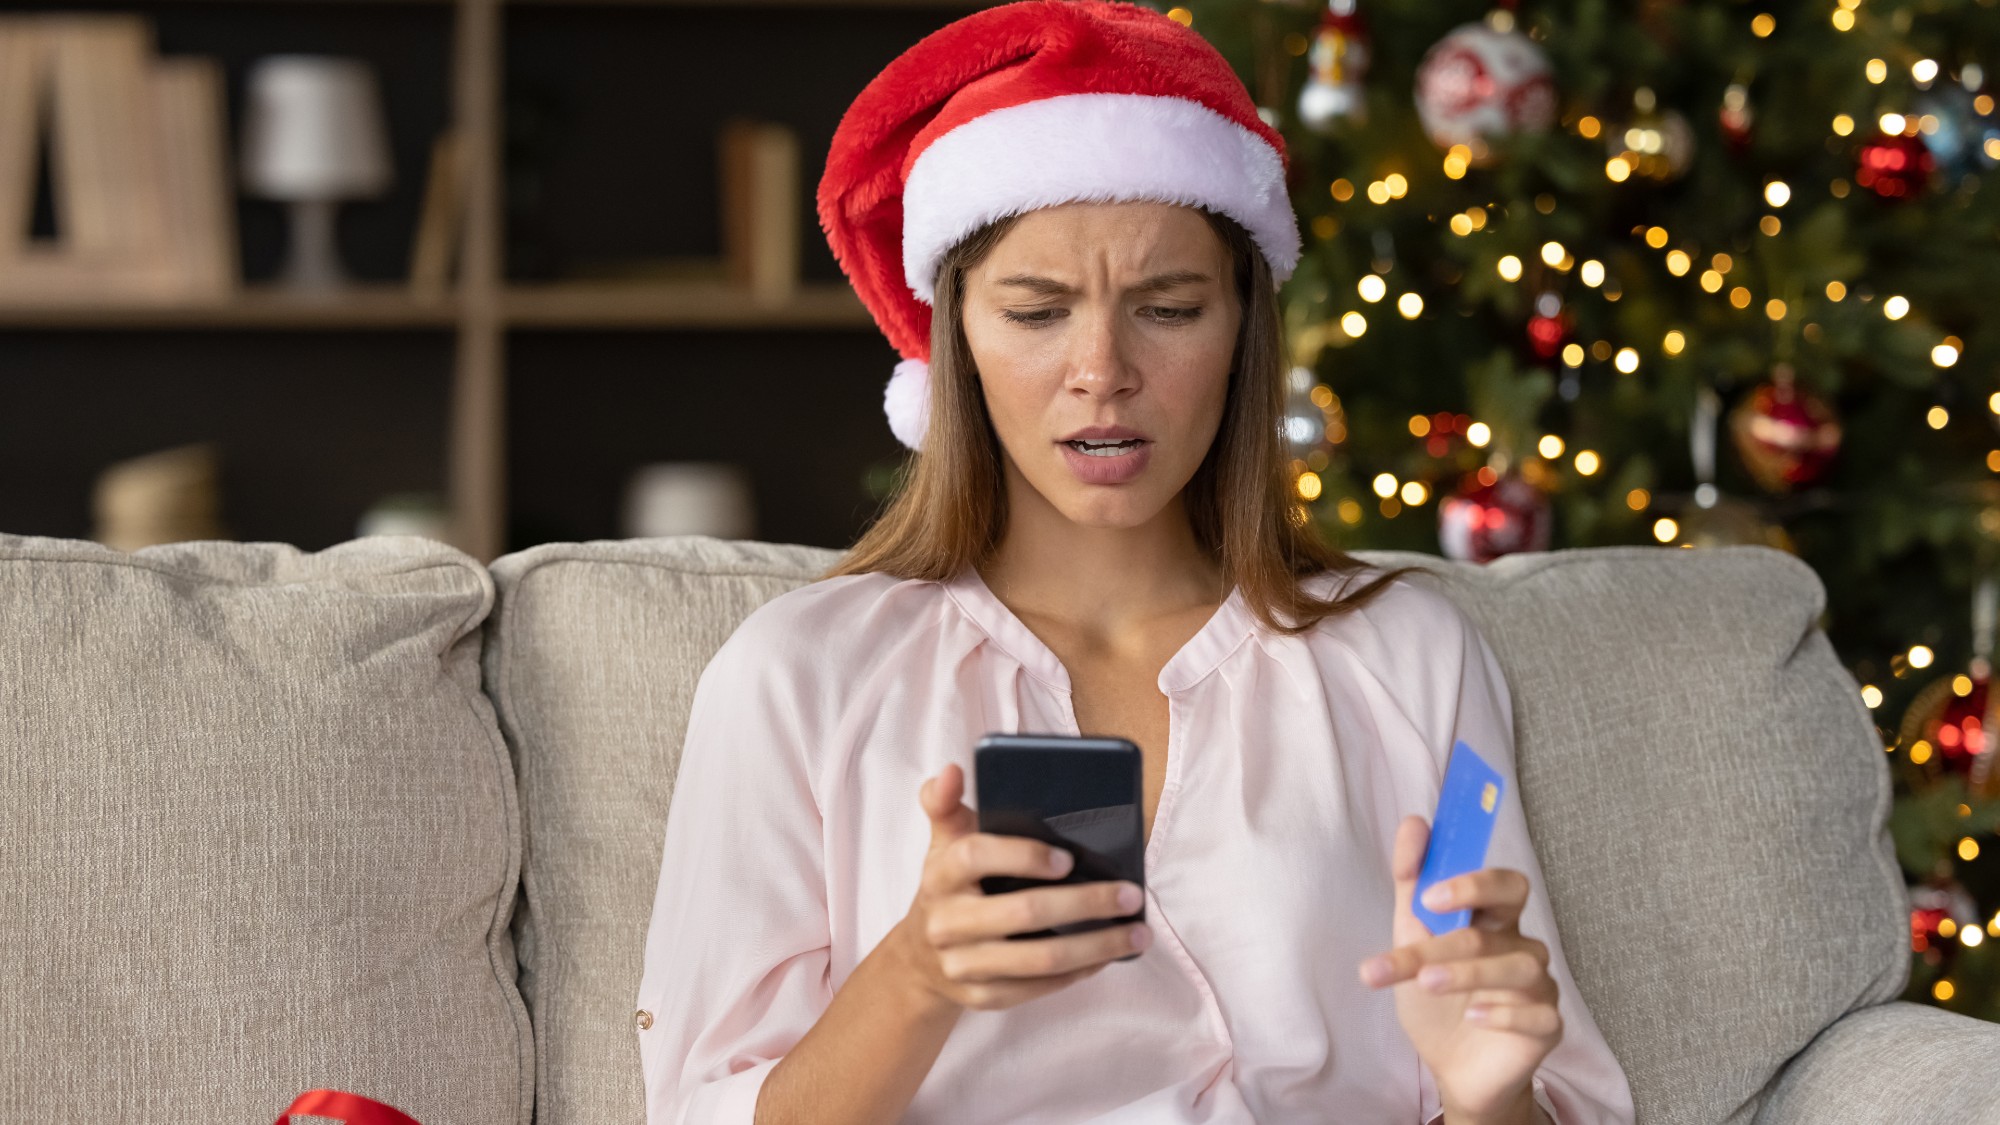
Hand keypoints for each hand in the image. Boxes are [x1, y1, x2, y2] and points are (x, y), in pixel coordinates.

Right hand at [888, 763, 1149, 1012]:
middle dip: (1086, 903)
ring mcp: (963, 964)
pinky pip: (1039, 987)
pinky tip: (1108, 955)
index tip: (1068, 857)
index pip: (977, 856)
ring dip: (1097, 946)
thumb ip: (947, 804)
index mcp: (940, 873)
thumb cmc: (950, 888)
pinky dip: (1080, 972)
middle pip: (1023, 913)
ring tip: (1137, 932)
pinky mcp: (982, 997)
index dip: (1023, 855)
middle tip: (1131, 894)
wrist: (918, 960)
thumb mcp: (944, 844)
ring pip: (1040, 959)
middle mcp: (946, 921)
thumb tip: (952, 769)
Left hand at [1357, 815, 1561, 1120]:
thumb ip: (1411, 884)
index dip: (1472, 881)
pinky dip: (1503, 1013)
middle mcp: (1520, 946)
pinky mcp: (1546, 1026)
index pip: (1502, 883)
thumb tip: (1413, 823)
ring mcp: (1538, 987)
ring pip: (1516, 966)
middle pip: (1509, 915)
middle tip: (1424, 924)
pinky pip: (1537, 1014)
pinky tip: (1473, 1016)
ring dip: (1467, 971)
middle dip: (1463, 918)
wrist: (1451, 1068)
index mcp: (1493, 921)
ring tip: (1427, 983)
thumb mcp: (1412, 939)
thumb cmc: (1435, 998)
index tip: (1429, 892)